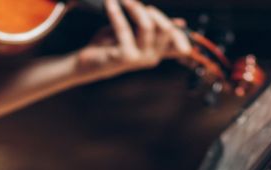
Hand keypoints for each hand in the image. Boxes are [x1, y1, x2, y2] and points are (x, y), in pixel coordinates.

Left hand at [75, 0, 192, 80]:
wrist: (89, 62)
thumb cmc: (112, 45)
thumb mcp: (136, 34)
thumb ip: (155, 27)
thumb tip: (181, 22)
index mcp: (157, 53)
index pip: (178, 41)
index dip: (180, 32)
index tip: (166, 17)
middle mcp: (152, 57)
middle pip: (165, 28)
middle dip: (151, 11)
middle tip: (134, 3)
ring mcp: (140, 58)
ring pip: (147, 25)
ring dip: (135, 8)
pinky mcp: (125, 57)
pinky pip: (124, 28)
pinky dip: (116, 12)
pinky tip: (109, 3)